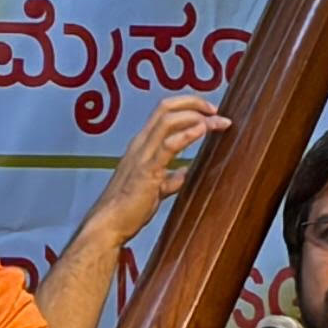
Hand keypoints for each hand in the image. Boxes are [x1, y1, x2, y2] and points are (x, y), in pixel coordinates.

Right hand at [85, 94, 226, 242]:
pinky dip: (187, 134)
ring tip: (217, 122)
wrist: (110, 224)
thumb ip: (169, 178)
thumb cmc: (129, 209)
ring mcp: (142, 155)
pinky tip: (202, 130)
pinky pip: (168, 146)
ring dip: (197, 117)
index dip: (188, 105)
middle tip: (216, 111)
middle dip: (194, 103)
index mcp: (141, 145)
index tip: (209, 112)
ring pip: (168, 120)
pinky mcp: (147, 170)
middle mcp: (140, 144)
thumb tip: (183, 173)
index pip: (164, 111)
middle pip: (166, 107)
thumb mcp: (154, 188)